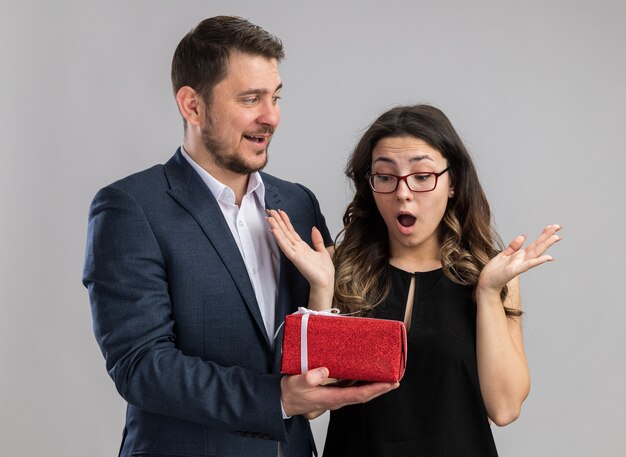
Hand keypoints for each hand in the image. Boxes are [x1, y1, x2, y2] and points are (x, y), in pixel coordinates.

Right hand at [266, 209, 334, 290]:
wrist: (325, 282)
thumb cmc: (324, 271)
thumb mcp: (323, 251)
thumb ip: (317, 240)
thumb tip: (314, 228)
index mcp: (302, 247)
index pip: (291, 231)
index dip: (285, 221)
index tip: (280, 212)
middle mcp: (296, 249)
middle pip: (285, 232)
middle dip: (278, 221)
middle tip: (270, 210)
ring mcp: (295, 253)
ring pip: (283, 237)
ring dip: (276, 227)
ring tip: (269, 218)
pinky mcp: (295, 258)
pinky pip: (285, 247)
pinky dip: (279, 238)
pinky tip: (274, 231)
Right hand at [280, 367, 398, 416]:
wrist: (283, 401)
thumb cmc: (290, 393)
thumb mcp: (296, 383)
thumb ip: (309, 378)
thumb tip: (324, 370)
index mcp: (332, 398)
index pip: (360, 395)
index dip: (376, 389)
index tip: (390, 383)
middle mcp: (337, 399)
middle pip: (365, 394)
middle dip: (381, 388)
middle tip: (396, 379)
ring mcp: (336, 396)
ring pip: (360, 391)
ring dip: (374, 385)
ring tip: (386, 376)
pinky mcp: (333, 392)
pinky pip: (352, 387)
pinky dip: (362, 382)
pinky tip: (366, 373)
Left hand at [478, 224, 561, 294]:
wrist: (487, 283)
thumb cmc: (495, 271)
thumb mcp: (504, 254)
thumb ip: (514, 246)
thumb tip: (523, 235)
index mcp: (520, 255)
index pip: (535, 243)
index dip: (544, 234)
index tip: (553, 226)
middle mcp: (523, 260)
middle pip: (538, 246)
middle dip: (548, 236)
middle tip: (559, 226)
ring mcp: (520, 265)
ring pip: (536, 253)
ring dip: (546, 245)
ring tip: (556, 237)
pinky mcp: (514, 270)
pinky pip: (528, 265)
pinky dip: (538, 261)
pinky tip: (548, 257)